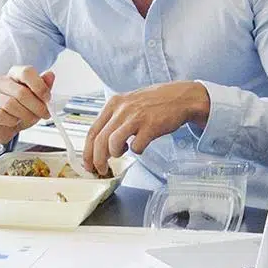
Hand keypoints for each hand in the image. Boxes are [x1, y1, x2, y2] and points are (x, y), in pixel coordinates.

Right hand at [0, 66, 54, 145]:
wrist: (3, 127)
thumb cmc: (20, 111)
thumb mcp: (36, 100)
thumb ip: (43, 88)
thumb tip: (50, 75)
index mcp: (14, 74)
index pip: (26, 72)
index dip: (39, 86)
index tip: (47, 99)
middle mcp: (0, 82)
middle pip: (21, 92)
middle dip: (36, 106)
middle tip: (44, 114)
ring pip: (10, 104)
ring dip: (25, 115)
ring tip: (29, 118)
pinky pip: (0, 115)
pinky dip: (11, 121)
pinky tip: (14, 121)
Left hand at [83, 81, 210, 175]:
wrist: (179, 97)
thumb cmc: (153, 103)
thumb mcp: (128, 104)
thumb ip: (114, 120)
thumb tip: (100, 144)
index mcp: (113, 104)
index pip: (92, 130)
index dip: (87, 151)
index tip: (88, 164)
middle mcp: (122, 109)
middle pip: (100, 140)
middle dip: (98, 160)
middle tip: (101, 170)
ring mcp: (136, 117)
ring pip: (113, 143)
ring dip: (115, 154)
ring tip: (122, 153)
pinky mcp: (151, 126)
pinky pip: (137, 146)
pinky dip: (137, 151)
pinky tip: (141, 145)